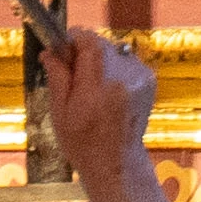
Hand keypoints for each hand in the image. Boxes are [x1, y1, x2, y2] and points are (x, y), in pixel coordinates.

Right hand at [32, 4, 195, 201]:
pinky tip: (108, 94)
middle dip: (83, 51)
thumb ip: (57, 76)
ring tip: (91, 90)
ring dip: (99, 61)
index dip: (72, 39)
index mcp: (99, 86)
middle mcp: (124, 77)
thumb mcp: (60, 112)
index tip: (61, 49)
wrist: (117, 162)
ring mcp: (141, 77)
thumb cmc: (83, 142)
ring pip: (112, 50)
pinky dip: (114, 69)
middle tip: (72, 74)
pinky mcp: (149, 79)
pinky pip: (125, 61)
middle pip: (100, 43)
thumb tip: (50, 49)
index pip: (88, 40)